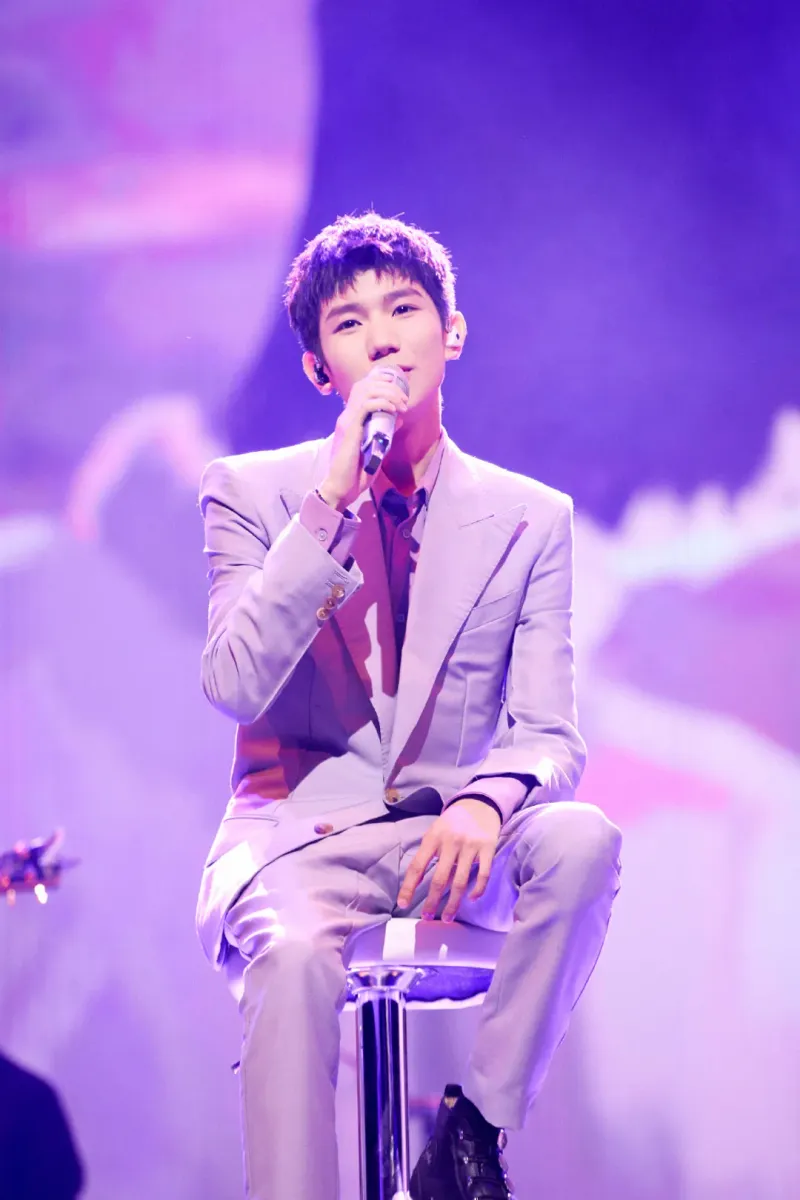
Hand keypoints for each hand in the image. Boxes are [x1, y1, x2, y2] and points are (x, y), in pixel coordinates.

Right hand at [318, 366, 409, 510]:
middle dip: (389, 386)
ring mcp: (347, 421)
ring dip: (389, 393)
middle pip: (366, 384)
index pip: (363, 388)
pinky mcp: (350, 429)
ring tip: (401, 404)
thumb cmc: (357, 473)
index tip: (401, 394)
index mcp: (351, 418)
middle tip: (404, 399)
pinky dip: (383, 403)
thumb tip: (399, 418)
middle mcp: (347, 415)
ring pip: (367, 390)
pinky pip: (366, 405)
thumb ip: (385, 432)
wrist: (341, 488)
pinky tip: (394, 410)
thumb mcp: (376, 448)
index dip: (382, 384)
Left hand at [397, 798, 500, 921]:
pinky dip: (477, 890)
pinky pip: (483, 875)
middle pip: (440, 879)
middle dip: (432, 902)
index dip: (409, 886)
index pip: (418, 866)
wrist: (479, 804)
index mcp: (434, 837)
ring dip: (453, 904)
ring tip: (447, 918)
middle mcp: (451, 842)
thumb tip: (420, 882)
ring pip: (460, 882)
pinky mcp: (488, 849)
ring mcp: (471, 846)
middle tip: (426, 918)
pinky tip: (471, 899)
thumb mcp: (436, 832)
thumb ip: (429, 854)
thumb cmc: (452, 822)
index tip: (403, 903)